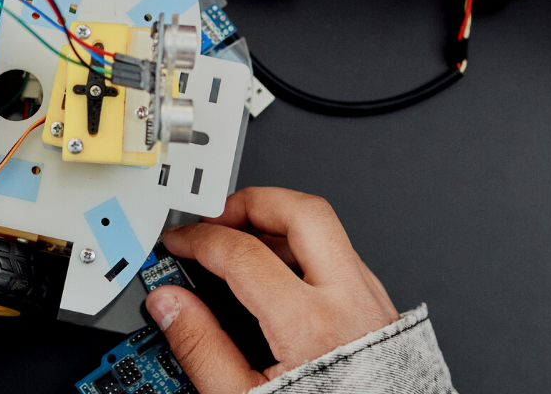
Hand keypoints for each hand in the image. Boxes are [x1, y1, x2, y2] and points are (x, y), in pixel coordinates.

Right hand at [146, 188, 396, 392]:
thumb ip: (203, 348)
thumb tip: (171, 305)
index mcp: (310, 325)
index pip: (242, 254)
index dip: (198, 241)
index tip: (179, 243)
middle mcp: (348, 301)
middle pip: (302, 212)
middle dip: (251, 202)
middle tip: (217, 216)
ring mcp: (370, 300)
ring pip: (326, 230)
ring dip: (278, 224)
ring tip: (241, 241)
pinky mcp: (380, 308)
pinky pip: (341, 256)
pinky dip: (303, 250)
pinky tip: (278, 272)